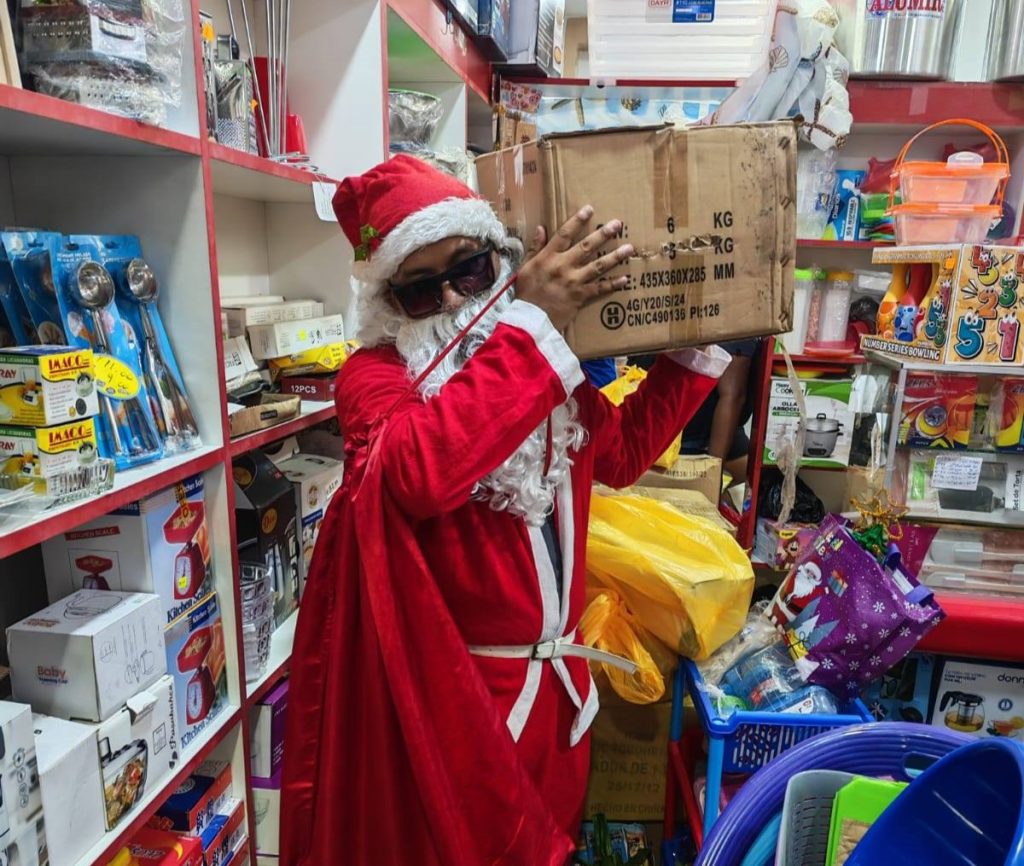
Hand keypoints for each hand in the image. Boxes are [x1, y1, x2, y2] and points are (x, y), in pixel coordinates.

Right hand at [514, 205, 633, 331]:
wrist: (530, 320)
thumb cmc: (526, 294)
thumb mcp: (525, 268)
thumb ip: (534, 248)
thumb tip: (541, 228)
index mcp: (548, 257)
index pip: (564, 234)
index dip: (577, 220)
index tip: (589, 209)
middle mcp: (563, 266)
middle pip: (586, 246)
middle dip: (603, 234)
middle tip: (617, 224)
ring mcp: (574, 281)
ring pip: (598, 266)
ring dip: (615, 256)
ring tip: (629, 248)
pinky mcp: (580, 296)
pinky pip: (600, 289)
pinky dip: (613, 284)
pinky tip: (625, 279)